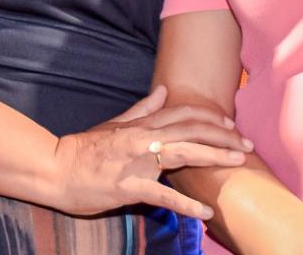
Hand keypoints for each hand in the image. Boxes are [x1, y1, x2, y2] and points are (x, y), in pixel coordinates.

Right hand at [51, 85, 252, 219]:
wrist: (55, 168)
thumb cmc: (84, 148)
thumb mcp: (115, 124)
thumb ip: (141, 109)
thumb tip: (163, 90)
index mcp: (142, 124)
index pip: (184, 114)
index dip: (211, 118)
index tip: (231, 126)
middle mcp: (144, 138)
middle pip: (192, 130)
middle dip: (223, 136)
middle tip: (247, 144)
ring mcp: (137, 162)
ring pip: (184, 153)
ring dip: (215, 157)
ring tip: (238, 163)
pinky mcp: (129, 188)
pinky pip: (163, 196)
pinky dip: (187, 205)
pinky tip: (206, 212)